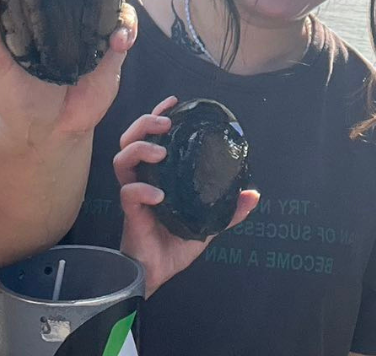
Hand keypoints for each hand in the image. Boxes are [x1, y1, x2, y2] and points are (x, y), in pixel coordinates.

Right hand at [114, 95, 260, 296]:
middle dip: (145, 125)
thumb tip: (253, 194)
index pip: (150, 135)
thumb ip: (227, 208)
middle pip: (130, 139)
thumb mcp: (207, 221)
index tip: (173, 103)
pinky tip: (159, 195)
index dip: (157, 115)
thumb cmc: (176, 242)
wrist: (159, 272)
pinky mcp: (130, 213)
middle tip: (165, 125)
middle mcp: (142, 178)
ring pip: (122, 159)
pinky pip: (129, 194)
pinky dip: (142, 190)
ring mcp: (134, 194)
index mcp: (157, 173)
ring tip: (160, 153)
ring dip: (140, 149)